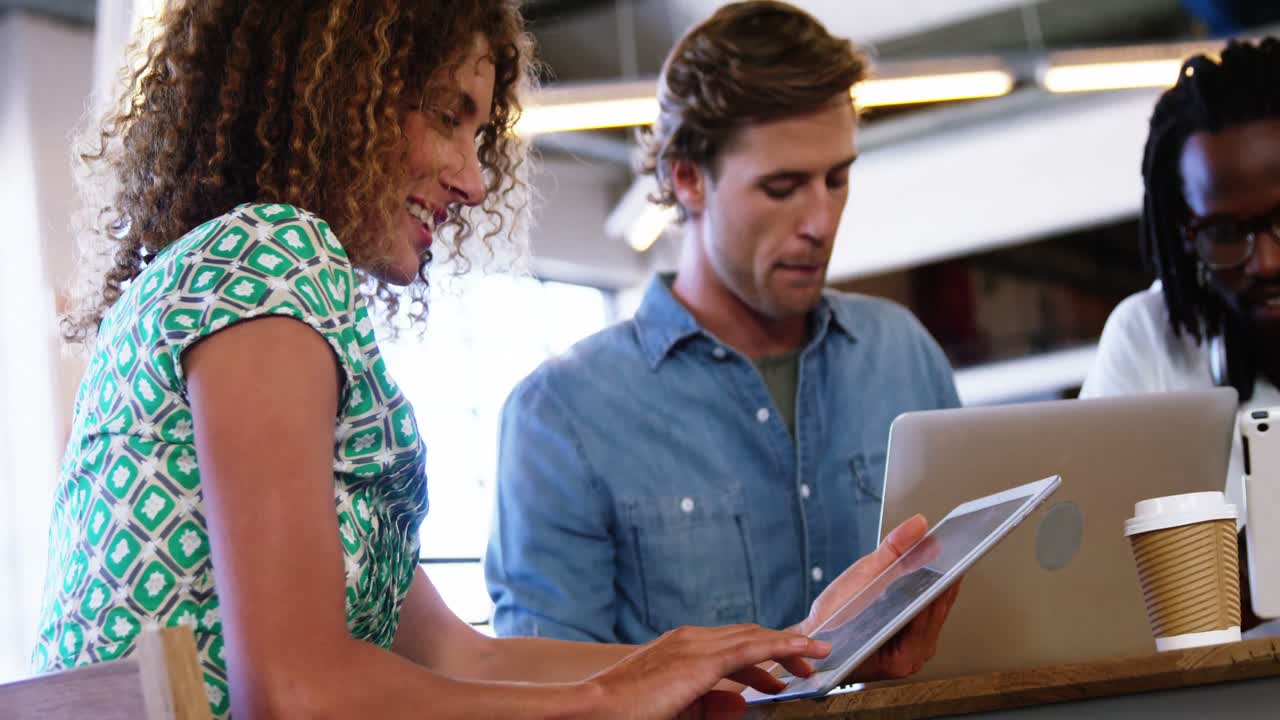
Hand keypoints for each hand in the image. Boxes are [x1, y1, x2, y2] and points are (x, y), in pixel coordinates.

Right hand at [584, 624, 831, 719]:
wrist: (596, 707)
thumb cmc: (629, 710)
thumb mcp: (679, 709)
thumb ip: (711, 706)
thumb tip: (742, 703)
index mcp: (685, 647)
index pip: (734, 643)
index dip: (765, 651)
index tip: (785, 668)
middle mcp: (692, 639)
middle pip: (748, 636)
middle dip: (782, 648)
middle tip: (807, 665)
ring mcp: (696, 646)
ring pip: (753, 637)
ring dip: (788, 645)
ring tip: (814, 657)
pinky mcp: (700, 660)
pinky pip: (751, 648)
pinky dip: (780, 646)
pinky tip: (801, 651)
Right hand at [800, 514, 960, 681]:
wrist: (811, 639)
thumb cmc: (828, 620)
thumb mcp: (859, 577)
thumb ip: (893, 550)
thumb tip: (919, 526)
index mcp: (902, 655)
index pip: (934, 610)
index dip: (947, 580)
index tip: (958, 555)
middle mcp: (911, 660)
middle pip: (937, 613)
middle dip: (945, 581)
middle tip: (956, 548)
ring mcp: (911, 655)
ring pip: (933, 615)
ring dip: (938, 589)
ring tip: (945, 559)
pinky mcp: (907, 646)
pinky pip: (924, 618)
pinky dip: (926, 597)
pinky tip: (929, 578)